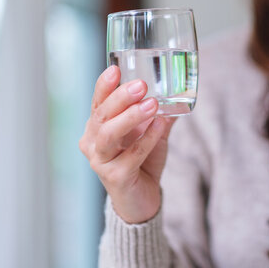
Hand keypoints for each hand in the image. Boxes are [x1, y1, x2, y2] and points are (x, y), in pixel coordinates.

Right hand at [79, 65, 175, 222]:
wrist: (142, 200)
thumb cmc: (142, 163)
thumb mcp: (151, 134)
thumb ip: (159, 115)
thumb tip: (176, 94)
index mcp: (97, 128)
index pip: (97, 102)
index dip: (104, 85)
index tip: (116, 69)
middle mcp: (92, 143)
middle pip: (101, 116)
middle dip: (120, 98)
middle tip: (140, 85)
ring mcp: (100, 161)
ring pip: (109, 135)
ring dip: (130, 117)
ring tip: (151, 104)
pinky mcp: (114, 178)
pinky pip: (131, 155)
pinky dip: (147, 139)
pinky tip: (160, 126)